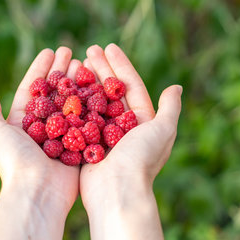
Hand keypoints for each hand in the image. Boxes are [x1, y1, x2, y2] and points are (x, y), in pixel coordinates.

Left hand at [0, 47, 81, 215]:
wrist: (38, 191)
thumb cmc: (15, 162)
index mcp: (23, 122)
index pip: (32, 89)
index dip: (41, 69)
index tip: (50, 51)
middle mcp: (44, 128)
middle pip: (54, 93)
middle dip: (62, 72)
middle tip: (72, 53)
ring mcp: (64, 136)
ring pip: (72, 103)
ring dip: (78, 83)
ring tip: (86, 64)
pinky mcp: (80, 146)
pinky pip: (88, 120)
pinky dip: (93, 103)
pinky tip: (100, 87)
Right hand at [79, 44, 181, 211]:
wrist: (118, 192)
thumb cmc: (141, 160)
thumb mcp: (162, 130)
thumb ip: (170, 108)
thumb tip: (177, 87)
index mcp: (143, 122)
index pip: (131, 87)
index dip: (120, 66)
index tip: (108, 47)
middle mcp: (124, 128)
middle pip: (110, 91)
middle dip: (101, 69)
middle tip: (88, 49)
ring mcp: (104, 136)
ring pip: (93, 103)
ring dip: (86, 82)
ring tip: (74, 62)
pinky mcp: (87, 145)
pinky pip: (79, 119)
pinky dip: (73, 103)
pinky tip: (62, 87)